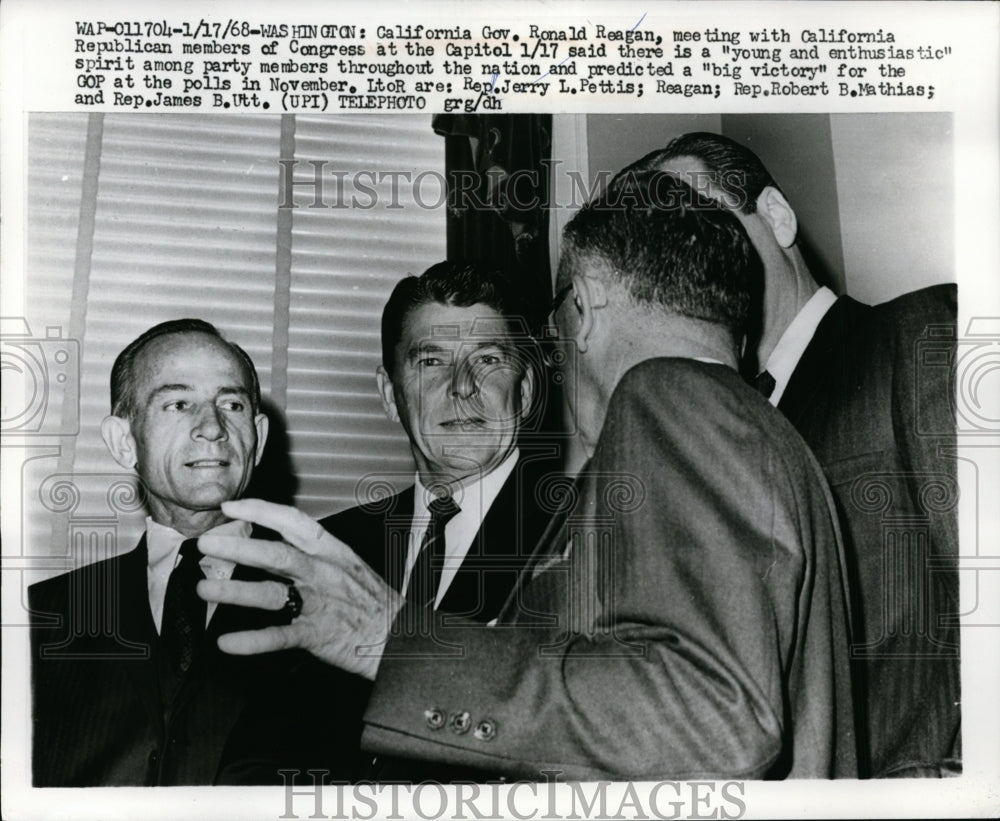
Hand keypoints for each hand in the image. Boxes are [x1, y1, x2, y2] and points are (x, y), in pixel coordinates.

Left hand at [197, 498, 402, 679]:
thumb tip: (268, 547)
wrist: (402, 636)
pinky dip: (251, 641)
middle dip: (238, 547)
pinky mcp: (318, 634)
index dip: (260, 510)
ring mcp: (320, 603)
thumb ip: (310, 556)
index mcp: (332, 551)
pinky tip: (227, 643)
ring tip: (205, 590)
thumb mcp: (347, 565)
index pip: (293, 522)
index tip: (231, 507)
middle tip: (207, 544)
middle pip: (276, 553)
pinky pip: (279, 636)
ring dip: (234, 591)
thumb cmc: (372, 601)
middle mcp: (324, 573)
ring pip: (271, 593)